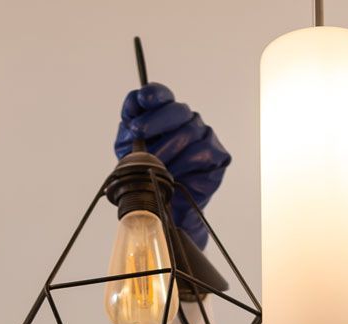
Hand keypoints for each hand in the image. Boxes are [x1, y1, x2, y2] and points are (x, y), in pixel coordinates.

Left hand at [114, 82, 230, 248]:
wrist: (163, 204)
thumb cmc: (148, 173)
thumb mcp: (130, 149)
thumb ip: (130, 126)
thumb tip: (134, 104)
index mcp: (166, 115)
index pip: (162, 96)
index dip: (154, 94)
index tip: (143, 99)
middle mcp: (187, 121)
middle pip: (176, 110)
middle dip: (155, 120)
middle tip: (139, 132)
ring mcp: (204, 136)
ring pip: (187, 132)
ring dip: (166, 149)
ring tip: (153, 164)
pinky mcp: (217, 155)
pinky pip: (200, 152)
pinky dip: (182, 164)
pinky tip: (172, 174)